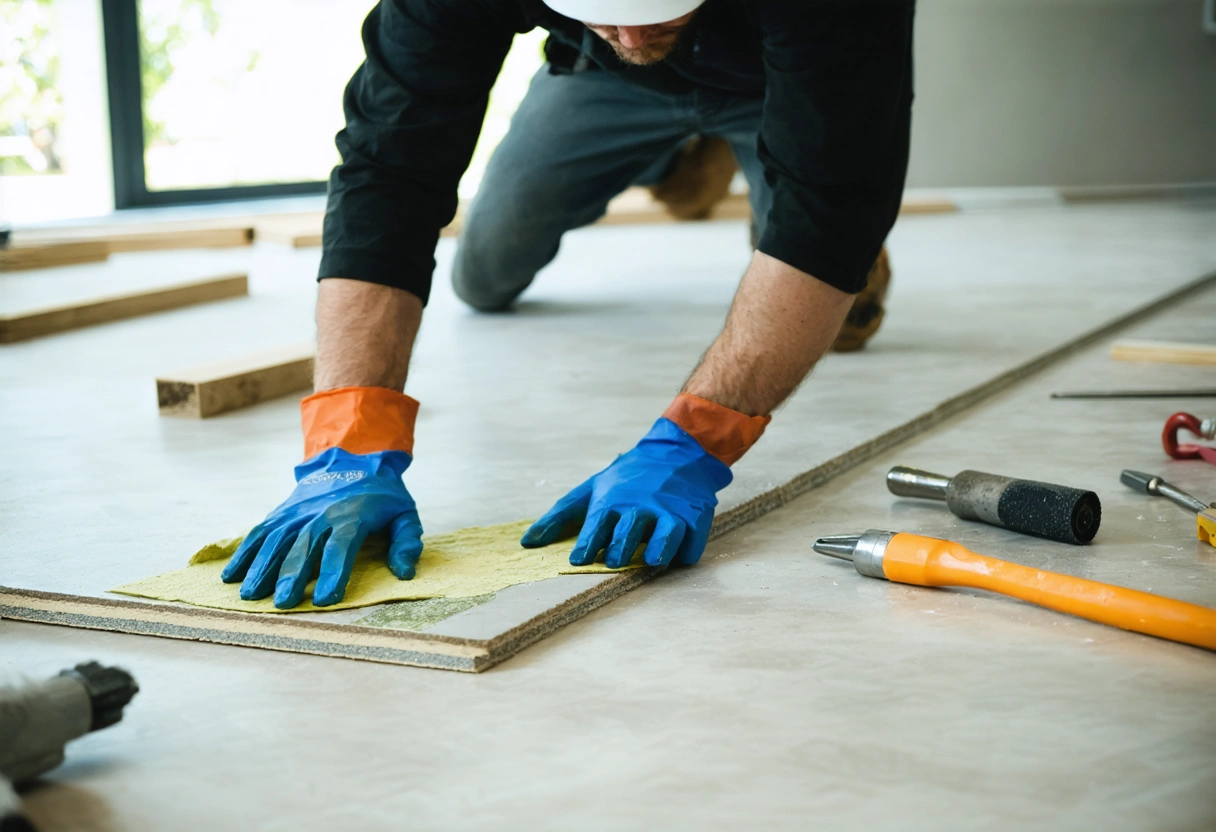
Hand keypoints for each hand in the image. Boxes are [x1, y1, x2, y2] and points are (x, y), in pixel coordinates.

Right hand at [221, 448, 422, 607]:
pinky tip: (230, 575)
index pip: (341, 545)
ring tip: (250, 595)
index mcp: (353, 515)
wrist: (354, 458)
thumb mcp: (406, 514)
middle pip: (304, 545)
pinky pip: (259, 532)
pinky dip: (244, 552)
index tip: (326, 599)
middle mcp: (320, 513)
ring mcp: (297, 512)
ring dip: (261, 567)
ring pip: (276, 539)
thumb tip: (404, 574)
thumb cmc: (383, 497)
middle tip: (283, 604)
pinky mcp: (281, 512)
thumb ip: (407, 543)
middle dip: (292, 575)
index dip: (333, 572)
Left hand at [521, 418, 731, 567]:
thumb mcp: (592, 490)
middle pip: (629, 528)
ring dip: (660, 545)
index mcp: (612, 501)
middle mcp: (640, 506)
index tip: (578, 560)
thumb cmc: (627, 480)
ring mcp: (669, 511)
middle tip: (614, 561)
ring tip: (652, 560)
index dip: (588, 543)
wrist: (677, 455)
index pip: (597, 524)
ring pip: (666, 531)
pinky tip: (680, 555)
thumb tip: (526, 543)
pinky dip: (688, 549)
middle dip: (622, 544)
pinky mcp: (695, 517)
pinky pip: (693, 538)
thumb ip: (560, 517)